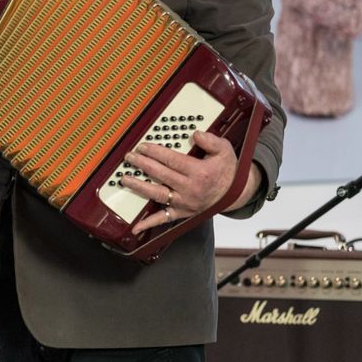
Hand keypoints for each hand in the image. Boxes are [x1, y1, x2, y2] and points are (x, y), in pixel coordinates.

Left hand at [123, 130, 258, 233]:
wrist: (237, 193)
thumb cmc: (227, 170)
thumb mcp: (224, 150)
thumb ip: (211, 141)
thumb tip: (196, 134)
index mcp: (200, 172)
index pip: (171, 160)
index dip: (155, 152)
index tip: (142, 146)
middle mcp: (191, 189)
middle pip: (161, 175)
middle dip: (143, 164)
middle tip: (129, 157)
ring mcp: (185, 202)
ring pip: (158, 194)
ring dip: (140, 187)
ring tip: (125, 179)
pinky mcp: (183, 212)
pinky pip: (164, 218)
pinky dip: (149, 223)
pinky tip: (136, 227)